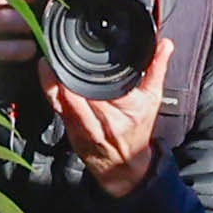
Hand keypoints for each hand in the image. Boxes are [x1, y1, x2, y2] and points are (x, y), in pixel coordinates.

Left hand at [43, 55, 159, 196]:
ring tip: (52, 58)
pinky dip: (50, 87)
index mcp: (128, 109)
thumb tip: (165, 44)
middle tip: (62, 47)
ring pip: (65, 97)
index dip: (93, 68)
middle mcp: (106, 119)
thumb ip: (156, 69)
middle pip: (82, 88)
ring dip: (56, 77)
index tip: (84, 50)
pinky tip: (47, 72)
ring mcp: (86, 126)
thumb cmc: (137, 131)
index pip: (108, 85)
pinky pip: (56, 105)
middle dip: (71, 68)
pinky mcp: (71, 130)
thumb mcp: (152, 99)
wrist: (124, 167)